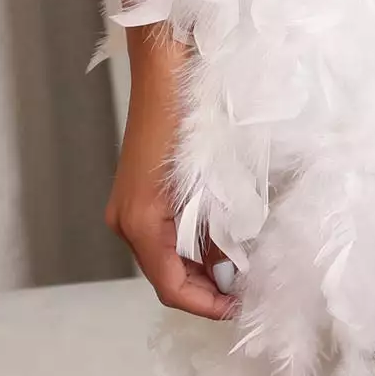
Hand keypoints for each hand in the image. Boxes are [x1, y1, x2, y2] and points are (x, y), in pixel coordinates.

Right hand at [107, 55, 237, 321]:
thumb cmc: (188, 116)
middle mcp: (126, 220)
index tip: (240, 309)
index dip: (208, 305)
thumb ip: (219, 227)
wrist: (167, 65)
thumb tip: (235, 263)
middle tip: (248, 287)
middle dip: (207, 287)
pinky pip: (166, 230)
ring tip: (242, 264)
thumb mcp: (210, 178)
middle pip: (167, 275)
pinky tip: (223, 234)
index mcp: (139, 223)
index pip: (172, 287)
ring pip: (167, 254)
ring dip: (202, 264)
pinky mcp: (139, 190)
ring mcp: (130, 204)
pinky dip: (193, 239)